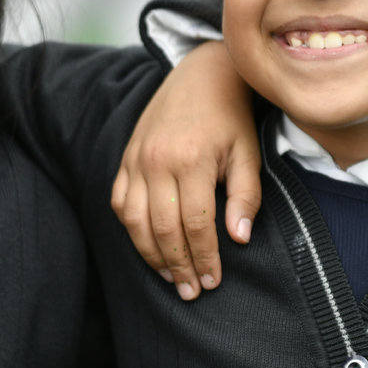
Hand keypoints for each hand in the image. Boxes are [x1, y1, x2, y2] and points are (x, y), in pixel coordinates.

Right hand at [111, 42, 260, 300]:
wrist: (202, 75)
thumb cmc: (231, 118)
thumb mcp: (249, 153)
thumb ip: (246, 196)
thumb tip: (239, 238)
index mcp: (191, 160)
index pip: (195, 224)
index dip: (204, 258)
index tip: (213, 281)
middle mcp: (157, 161)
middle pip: (162, 229)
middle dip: (178, 266)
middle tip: (192, 292)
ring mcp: (136, 159)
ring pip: (134, 221)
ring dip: (151, 255)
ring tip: (171, 277)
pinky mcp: (125, 158)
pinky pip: (119, 203)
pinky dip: (131, 230)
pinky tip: (149, 247)